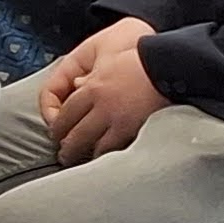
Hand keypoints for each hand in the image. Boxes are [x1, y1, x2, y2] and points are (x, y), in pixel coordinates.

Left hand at [38, 19, 163, 161]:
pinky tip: (103, 160)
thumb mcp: (109, 62)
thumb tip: (77, 84)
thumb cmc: (142, 61)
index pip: (66, 112)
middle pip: (74, 132)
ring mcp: (116, 119)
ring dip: (82, 153)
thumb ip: (91, 76)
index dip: (57, 126)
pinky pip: (112, 148)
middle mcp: (100, 105)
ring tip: (80, 161)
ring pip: (90, 144)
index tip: (56, 132)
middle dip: (65, 145)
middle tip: (63, 154)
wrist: (168, 67)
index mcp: (92, 88)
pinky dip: (105, 156)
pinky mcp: (132, 130)